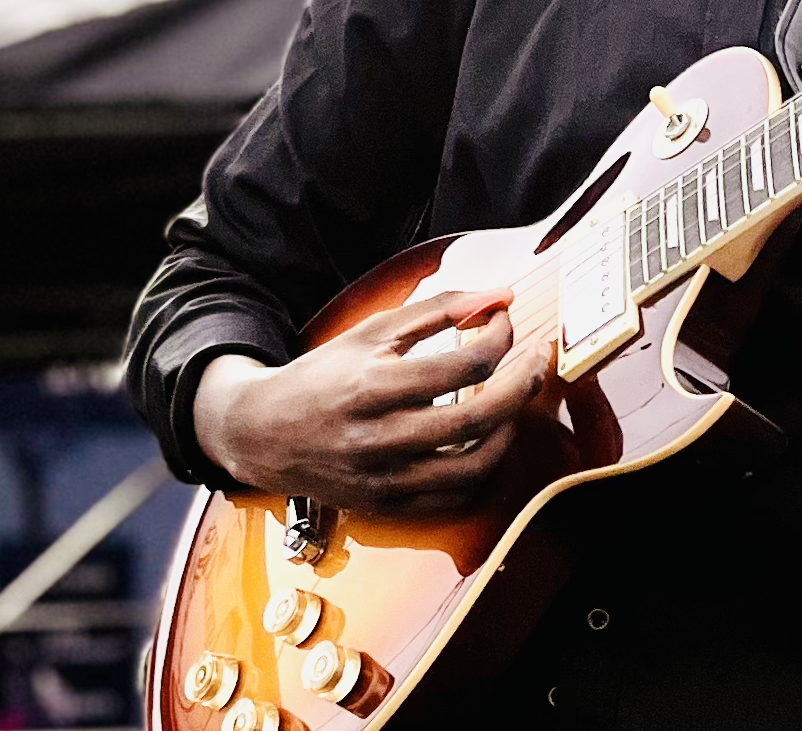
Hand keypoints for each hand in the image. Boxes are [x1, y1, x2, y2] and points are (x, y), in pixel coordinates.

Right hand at [193, 289, 553, 514]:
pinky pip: (455, 498)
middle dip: (524, 384)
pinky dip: (484, 469)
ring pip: (475, 466)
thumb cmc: (324, 375)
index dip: (500, 338)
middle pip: (478, 418)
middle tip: (539, 359)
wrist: (262, 433)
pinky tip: (489, 438)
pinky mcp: (387, 506)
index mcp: (373, 388)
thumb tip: (502, 295)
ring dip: (511, 429)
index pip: (462, 365)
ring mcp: (385, 480)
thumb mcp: (373, 331)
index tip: (506, 323)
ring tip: (516, 400)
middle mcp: (379, 439)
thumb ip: (440, 309)